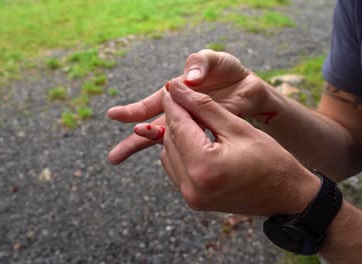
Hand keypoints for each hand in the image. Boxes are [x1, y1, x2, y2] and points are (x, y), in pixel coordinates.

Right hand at [107, 49, 276, 164]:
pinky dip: (179, 156)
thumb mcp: (212, 61)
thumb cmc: (225, 70)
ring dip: (151, 155)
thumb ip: (200, 63)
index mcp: (172, 95)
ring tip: (130, 167)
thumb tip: (190, 78)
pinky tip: (172, 167)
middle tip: (113, 158)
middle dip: (132, 142)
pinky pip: (192, 148)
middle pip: (151, 130)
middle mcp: (176, 114)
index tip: (114, 115)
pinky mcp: (206, 136)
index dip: (132, 111)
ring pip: (168, 144)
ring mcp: (191, 128)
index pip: (148, 106)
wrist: (248, 87)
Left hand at [154, 79, 319, 215]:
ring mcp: (191, 197)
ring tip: (191, 117)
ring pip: (168, 154)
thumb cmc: (270, 160)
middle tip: (183, 97)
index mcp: (204, 166)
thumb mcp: (237, 127)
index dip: (173, 102)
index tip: (172, 85)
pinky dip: (180, 151)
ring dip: (176, 134)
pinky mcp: (193, 200)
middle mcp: (191, 186)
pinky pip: (176, 168)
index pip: (178, 125)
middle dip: (175, 117)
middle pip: (170, 140)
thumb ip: (203, 106)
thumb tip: (176, 88)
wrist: (286, 196)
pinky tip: (194, 138)